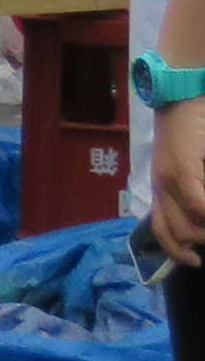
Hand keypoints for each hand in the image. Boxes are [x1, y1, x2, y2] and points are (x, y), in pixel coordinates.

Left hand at [157, 97, 204, 266]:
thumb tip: (200, 216)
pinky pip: (198, 206)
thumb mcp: (191, 169)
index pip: (161, 231)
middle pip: (174, 234)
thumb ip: (194, 192)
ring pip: (188, 227)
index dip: (176, 252)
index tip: (194, 261)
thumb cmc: (191, 134)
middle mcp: (160, 187)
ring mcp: (169, 179)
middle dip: (198, 244)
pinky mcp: (183, 169)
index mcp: (161, 189)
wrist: (181, 99)